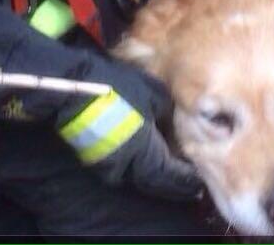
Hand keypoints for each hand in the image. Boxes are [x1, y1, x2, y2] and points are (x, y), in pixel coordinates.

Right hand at [57, 81, 202, 200]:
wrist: (75, 89)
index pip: (170, 175)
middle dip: (171, 184)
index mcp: (145, 152)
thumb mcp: (153, 94)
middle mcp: (127, 166)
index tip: (197, 182)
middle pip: (154, 182)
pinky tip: (139, 159)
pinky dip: (134, 169)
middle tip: (186, 184)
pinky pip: (120, 170)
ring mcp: (107, 165)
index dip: (185, 179)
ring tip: (165, 173)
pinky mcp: (92, 159)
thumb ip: (166, 114)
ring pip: (135, 178)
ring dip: (152, 177)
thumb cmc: (118, 89)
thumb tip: (170, 125)